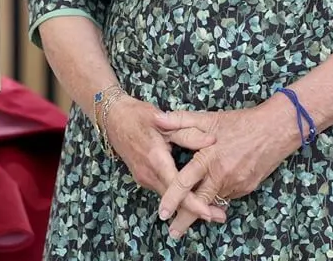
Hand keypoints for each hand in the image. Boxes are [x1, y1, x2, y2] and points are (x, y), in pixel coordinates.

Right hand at [103, 95, 225, 224]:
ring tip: (212, 209)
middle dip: (197, 210)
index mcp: (156, 159)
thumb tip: (212, 141)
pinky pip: (162, 191)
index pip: (176, 187)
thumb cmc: (137, 116)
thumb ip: (188, 133)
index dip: (193, 203)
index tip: (209, 213)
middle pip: (174, 200)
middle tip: (220, 216)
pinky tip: (191, 196)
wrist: (112, 118)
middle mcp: (148, 173)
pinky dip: (177, 197)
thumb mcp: (164, 120)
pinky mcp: (143, 178)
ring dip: (188, 205)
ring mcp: (144, 178)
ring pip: (168, 197)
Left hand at [151, 105, 296, 238]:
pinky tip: (210, 197)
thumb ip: (181, 120)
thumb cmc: (241, 122)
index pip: (184, 182)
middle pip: (199, 203)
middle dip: (185, 219)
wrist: (276, 130)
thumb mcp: (209, 118)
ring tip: (188, 218)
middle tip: (173, 232)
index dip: (172, 199)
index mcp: (209, 158)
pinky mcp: (247, 188)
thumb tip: (157, 119)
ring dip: (202, 209)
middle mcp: (222, 175)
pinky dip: (217, 197)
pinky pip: (227, 196)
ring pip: (214, 201)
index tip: (162, 212)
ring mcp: (236, 184)